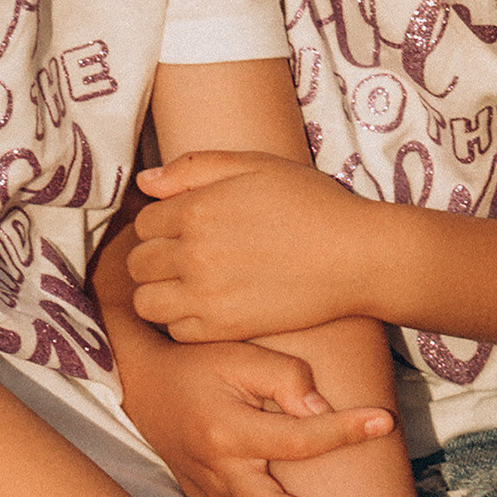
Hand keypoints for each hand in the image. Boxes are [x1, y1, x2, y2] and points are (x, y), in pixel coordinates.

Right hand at [130, 335, 384, 496]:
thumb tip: (320, 411)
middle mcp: (217, 470)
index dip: (342, 430)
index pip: (295, 438)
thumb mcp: (239, 354)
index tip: (385, 421)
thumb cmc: (200, 365)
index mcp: (227, 429)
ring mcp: (209, 494)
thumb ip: (284, 377)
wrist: (145, 386)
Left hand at [132, 150, 378, 342]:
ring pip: (147, 302)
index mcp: (197, 209)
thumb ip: (196, 167)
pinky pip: (176, 331)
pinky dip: (183, 321)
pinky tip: (207, 306)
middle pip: (139, 262)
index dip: (161, 222)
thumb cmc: (312, 204)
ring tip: (186, 285)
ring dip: (159, 292)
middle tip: (184, 256)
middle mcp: (194, 254)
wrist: (357, 257)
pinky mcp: (225, 329)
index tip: (183, 227)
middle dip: (155, 257)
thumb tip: (146, 183)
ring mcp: (207, 296)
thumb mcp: (257, 165)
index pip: (144, 221)